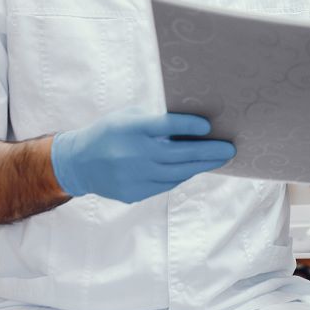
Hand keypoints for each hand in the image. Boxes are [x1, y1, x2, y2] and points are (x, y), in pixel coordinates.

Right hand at [51, 109, 234, 203]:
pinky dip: (184, 175)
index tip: (208, 126)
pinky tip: (197, 168)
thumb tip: (194, 122)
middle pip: (178, 154)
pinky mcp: (134, 193)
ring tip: (220, 159)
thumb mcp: (128, 117)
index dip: (188, 126)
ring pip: (177, 173)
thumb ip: (155, 119)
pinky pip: (167, 184)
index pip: (165, 126)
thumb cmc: (111, 132)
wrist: (79, 163)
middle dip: (208, 152)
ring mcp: (133, 177)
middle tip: (230, 149)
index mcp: (130, 129)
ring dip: (202, 166)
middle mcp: (132, 154)